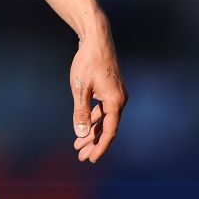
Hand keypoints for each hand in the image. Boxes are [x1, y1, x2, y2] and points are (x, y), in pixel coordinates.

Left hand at [70, 30, 125, 163]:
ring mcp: (116, 95)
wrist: (96, 39)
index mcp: (115, 101)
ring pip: (105, 120)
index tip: (91, 159)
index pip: (109, 131)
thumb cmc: (87, 62)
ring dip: (92, 132)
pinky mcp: (111, 90)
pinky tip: (83, 127)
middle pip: (108, 128)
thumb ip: (81, 112)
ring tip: (78, 146)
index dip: (100, 147)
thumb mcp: (80, 88)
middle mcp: (120, 100)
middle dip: (94, 143)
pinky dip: (94, 120)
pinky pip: (104, 111)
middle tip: (81, 157)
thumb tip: (81, 133)